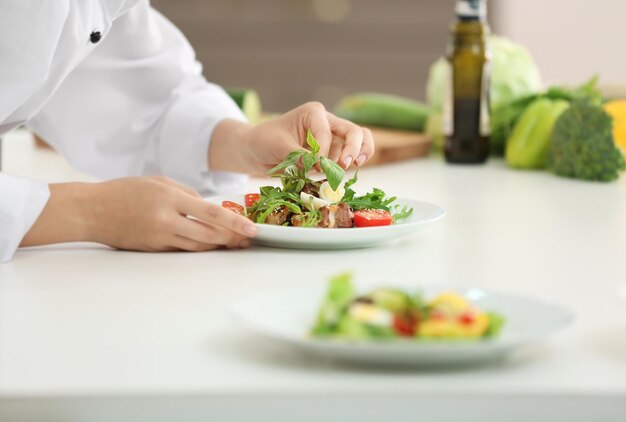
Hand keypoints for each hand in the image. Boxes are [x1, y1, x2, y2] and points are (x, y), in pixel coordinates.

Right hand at [21, 176, 256, 251]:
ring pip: (198, 246)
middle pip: (209, 234)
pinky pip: (182, 249)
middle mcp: (166, 220)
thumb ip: (187, 194)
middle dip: (232, 239)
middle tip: (247, 240)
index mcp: (169, 198)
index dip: (235, 223)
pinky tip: (210, 245)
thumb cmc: (125, 191)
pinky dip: (198, 247)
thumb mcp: (158, 182)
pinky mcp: (153, 249)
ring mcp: (159, 237)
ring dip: (218, 246)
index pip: (211, 213)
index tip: (252, 230)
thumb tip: (209, 209)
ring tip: (234, 243)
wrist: (92, 211)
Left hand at [209, 102, 374, 175]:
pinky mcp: (333, 151)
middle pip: (353, 130)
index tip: (312, 167)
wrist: (256, 150)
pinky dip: (357, 160)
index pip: (326, 132)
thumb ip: (299, 156)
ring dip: (361, 152)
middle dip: (352, 148)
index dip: (322, 152)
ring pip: (360, 138)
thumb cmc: (264, 141)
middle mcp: (327, 121)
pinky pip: (354, 153)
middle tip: (343, 166)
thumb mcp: (278, 147)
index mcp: (313, 113)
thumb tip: (318, 166)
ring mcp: (333, 136)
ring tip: (354, 165)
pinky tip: (352, 169)